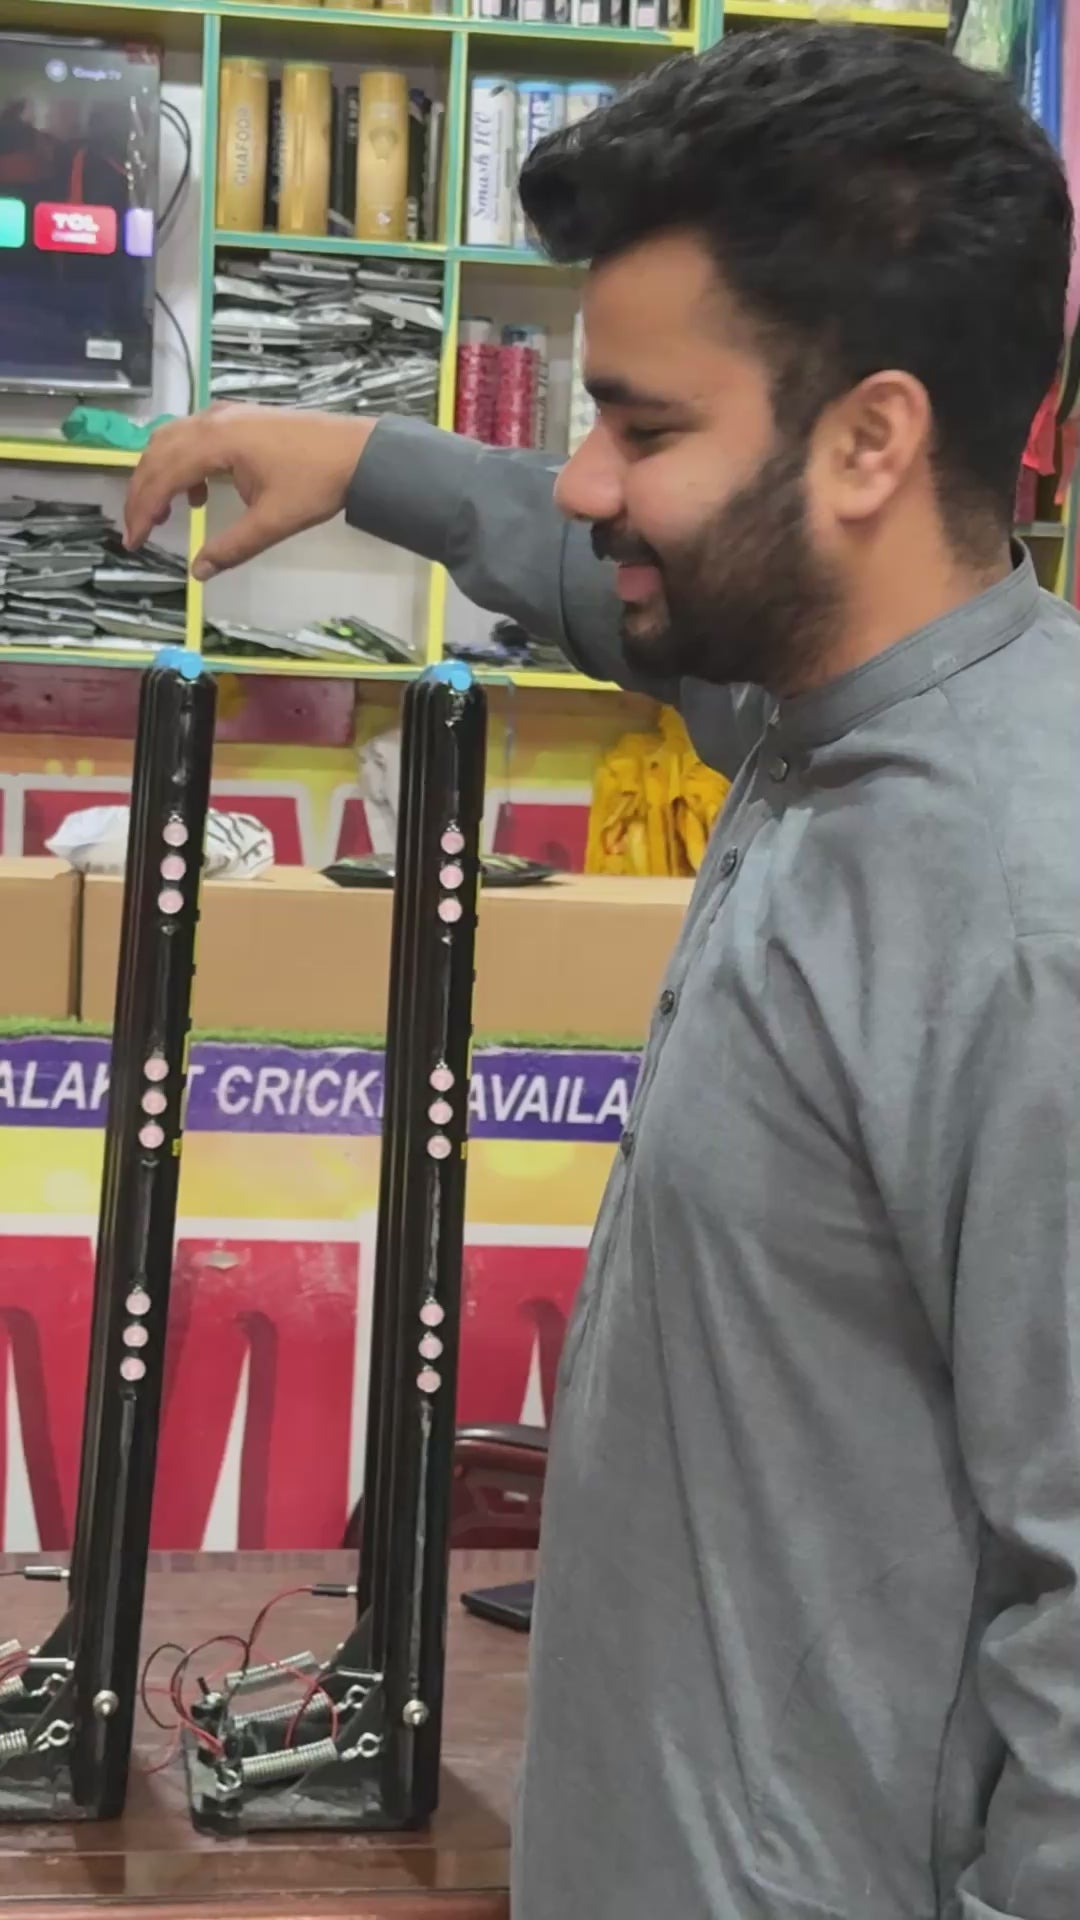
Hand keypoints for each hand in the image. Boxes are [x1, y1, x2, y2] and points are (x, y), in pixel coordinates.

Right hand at [123, 405, 375, 580]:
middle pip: (158, 454)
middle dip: (142, 493)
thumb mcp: (273, 523)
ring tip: (160, 514)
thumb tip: (198, 572)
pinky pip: (193, 436)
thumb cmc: (317, 483)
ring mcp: (225, 414)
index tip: (134, 541)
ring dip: (158, 476)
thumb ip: (232, 547)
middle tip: (137, 531)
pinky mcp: (237, 418)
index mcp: (217, 442)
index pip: (163, 475)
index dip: (142, 510)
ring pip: (171, 440)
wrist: (357, 451)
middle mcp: (213, 420)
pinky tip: (197, 495)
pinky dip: (182, 464)